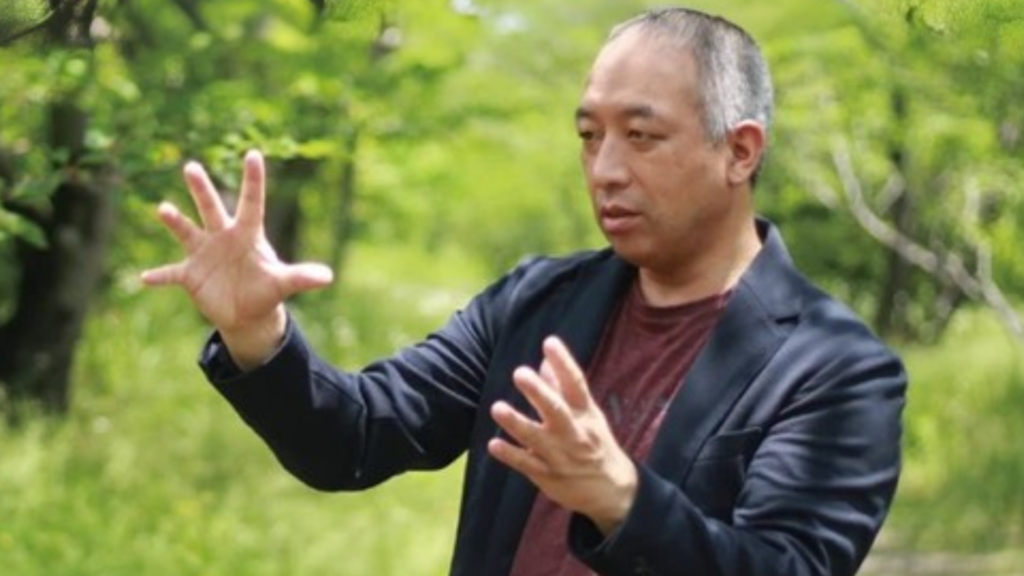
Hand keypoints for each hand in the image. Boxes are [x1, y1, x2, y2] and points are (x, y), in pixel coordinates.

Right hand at [141, 150, 332, 368]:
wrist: (247, 313)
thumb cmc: (266, 290)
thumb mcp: (284, 284)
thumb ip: (301, 276)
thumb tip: (328, 276)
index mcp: (247, 234)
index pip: (252, 202)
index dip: (253, 180)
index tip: (253, 154)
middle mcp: (222, 237)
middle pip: (211, 208)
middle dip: (202, 189)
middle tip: (191, 166)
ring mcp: (203, 254)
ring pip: (187, 232)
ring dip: (175, 221)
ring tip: (163, 208)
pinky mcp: (190, 275)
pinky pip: (171, 274)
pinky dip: (160, 276)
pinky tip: (145, 277)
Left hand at [488, 336, 637, 534]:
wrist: (610, 489)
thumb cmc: (594, 442)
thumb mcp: (586, 414)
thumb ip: (563, 387)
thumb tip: (544, 360)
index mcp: (585, 414)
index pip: (576, 384)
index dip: (564, 363)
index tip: (549, 342)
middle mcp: (573, 433)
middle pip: (557, 411)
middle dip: (539, 393)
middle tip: (520, 373)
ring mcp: (560, 456)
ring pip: (536, 438)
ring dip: (516, 423)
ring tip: (497, 408)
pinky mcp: (547, 475)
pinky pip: (526, 464)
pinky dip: (510, 455)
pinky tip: (493, 444)